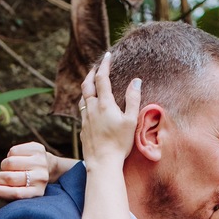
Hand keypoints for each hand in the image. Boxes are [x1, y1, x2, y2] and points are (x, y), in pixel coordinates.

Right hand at [0, 141, 50, 200]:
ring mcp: (41, 162)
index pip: (15, 193)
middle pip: (10, 177)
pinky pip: (13, 150)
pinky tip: (16, 158)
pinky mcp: (38, 149)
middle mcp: (41, 177)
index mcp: (37, 192)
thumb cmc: (27, 181)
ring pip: (10, 162)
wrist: (47, 166)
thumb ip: (6, 192)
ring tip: (7, 167)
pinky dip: (10, 154)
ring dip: (4, 165)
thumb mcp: (21, 190)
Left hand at [79, 52, 140, 166]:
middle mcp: (91, 108)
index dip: (104, 65)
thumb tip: (136, 81)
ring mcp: (85, 118)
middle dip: (92, 73)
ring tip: (92, 84)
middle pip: (87, 85)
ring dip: (87, 87)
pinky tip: (90, 106)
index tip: (107, 55)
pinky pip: (82, 110)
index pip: (102, 78)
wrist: (102, 163)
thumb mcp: (131, 120)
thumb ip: (133, 99)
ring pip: (82, 97)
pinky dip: (86, 102)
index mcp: (104, 104)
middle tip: (97, 67)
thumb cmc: (119, 143)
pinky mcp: (83, 128)